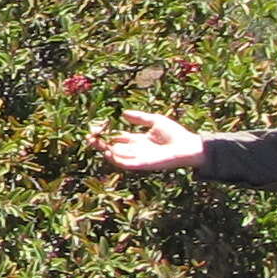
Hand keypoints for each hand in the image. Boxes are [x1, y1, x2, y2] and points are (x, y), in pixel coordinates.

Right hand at [89, 108, 205, 176]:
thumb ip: (139, 118)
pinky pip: (125, 163)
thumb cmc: (175, 134)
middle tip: (88, 136)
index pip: (118, 137)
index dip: (106, 132)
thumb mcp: (155, 120)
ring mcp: (138, 157)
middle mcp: (136, 149)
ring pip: (116, 155)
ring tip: (94, 142)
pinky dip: (116, 159)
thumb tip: (123, 113)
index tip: (95, 127)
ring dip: (104, 150)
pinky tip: (107, 151)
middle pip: (113, 146)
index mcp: (138, 140)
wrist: (188, 146)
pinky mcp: (142, 164)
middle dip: (100, 142)